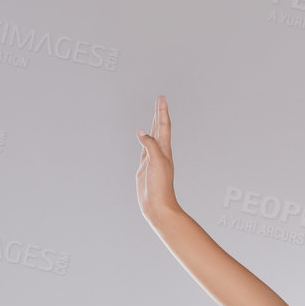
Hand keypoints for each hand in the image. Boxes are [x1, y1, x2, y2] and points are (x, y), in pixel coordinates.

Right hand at [135, 94, 179, 225]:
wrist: (158, 207)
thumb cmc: (160, 187)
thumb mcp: (156, 163)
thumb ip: (150, 145)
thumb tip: (140, 132)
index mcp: (164, 150)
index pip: (163, 126)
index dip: (162, 111)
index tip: (161, 98)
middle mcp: (159, 153)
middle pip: (159, 128)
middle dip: (159, 113)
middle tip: (160, 99)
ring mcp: (151, 160)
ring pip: (151, 137)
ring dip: (152, 125)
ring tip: (154, 114)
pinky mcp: (144, 168)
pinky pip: (143, 149)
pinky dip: (143, 140)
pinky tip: (141, 136)